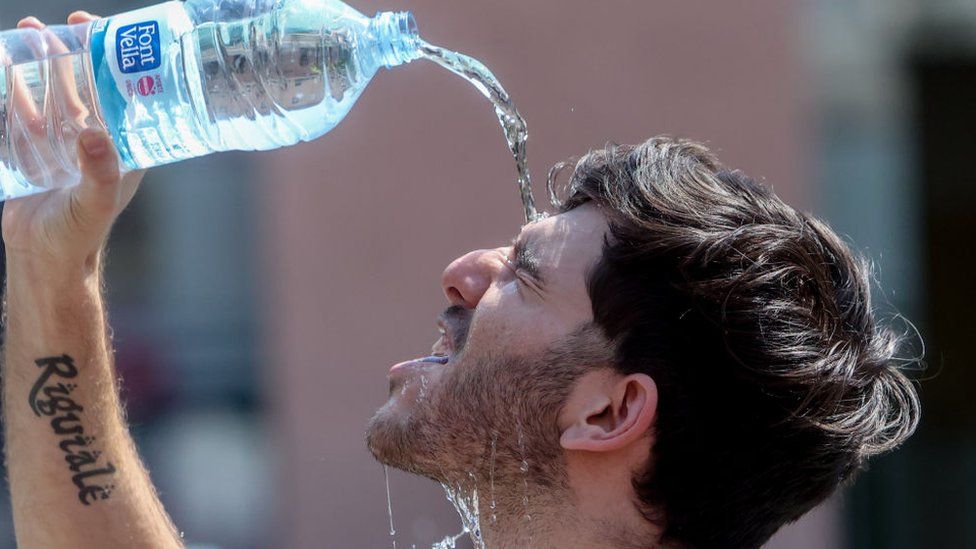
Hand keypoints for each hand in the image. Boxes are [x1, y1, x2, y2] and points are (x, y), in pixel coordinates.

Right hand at [2, 12, 144, 277]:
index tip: (94, 31)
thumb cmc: (80, 236)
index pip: (118, 95)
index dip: (108, 62)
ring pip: (49, 95)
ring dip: (37, 67)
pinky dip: (11, 92)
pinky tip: (1, 69)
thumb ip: (99, 173)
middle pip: (81, 87)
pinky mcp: (33, 153)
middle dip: (67, 55)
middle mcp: (95, 142)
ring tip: (24, 37)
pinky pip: (21, 115)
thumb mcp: (95, 203)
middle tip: (50, 26)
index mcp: (121, 148)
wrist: (45, 260)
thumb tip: (95, 137)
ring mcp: (62, 145)